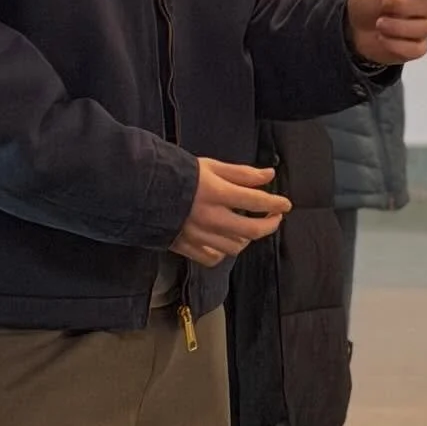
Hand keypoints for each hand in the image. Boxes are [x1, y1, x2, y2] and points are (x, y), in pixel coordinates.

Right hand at [172, 160, 291, 265]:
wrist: (141, 189)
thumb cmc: (177, 174)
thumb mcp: (211, 166)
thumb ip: (242, 173)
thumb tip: (268, 174)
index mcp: (217, 193)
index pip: (257, 201)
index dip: (276, 203)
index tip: (285, 204)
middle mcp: (210, 217)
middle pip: (252, 230)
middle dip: (270, 225)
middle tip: (274, 217)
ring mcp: (198, 235)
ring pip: (235, 247)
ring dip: (247, 238)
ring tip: (248, 227)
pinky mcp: (186, 246)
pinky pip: (213, 258)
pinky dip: (223, 252)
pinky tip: (225, 241)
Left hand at [346, 0, 426, 64]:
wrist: (353, 28)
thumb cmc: (368, 2)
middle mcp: (425, 7)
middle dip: (405, 6)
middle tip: (384, 4)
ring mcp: (422, 28)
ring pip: (424, 28)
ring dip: (397, 26)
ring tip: (379, 24)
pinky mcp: (416, 48)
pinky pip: (417, 48)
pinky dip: (397, 44)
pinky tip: (383, 39)